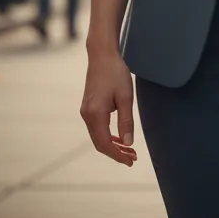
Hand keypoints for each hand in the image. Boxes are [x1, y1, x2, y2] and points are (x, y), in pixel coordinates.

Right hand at [79, 49, 137, 167]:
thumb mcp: (126, 97)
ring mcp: (86, 112)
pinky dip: (108, 135)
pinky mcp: (88, 107)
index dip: (118, 155)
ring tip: (128, 150)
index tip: (131, 161)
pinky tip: (119, 136)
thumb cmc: (116, 74)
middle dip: (116, 152)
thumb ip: (126, 121)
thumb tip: (128, 143)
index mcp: (95, 115)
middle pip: (99, 143)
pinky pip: (97, 128)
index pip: (105, 143)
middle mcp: (87, 116)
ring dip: (112, 145)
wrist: (102, 56)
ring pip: (98, 136)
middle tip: (132, 158)